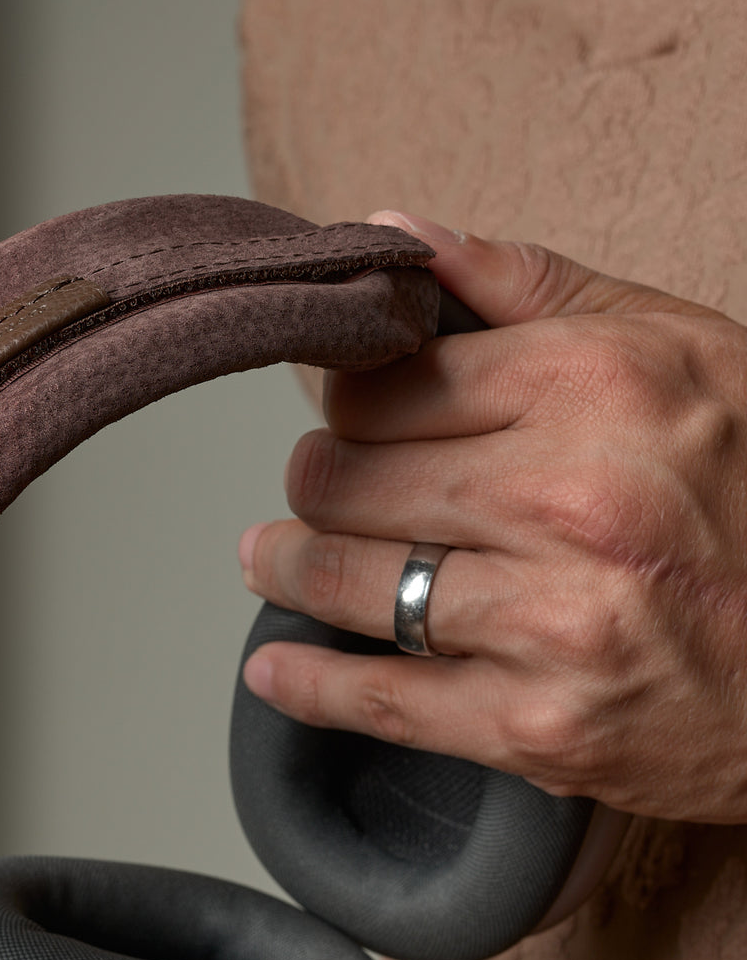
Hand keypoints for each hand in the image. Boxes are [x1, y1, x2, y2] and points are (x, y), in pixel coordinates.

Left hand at [238, 209, 746, 823]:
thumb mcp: (684, 351)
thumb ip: (531, 287)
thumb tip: (393, 235)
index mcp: (597, 385)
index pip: (386, 381)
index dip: (344, 397)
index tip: (342, 411)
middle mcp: (568, 497)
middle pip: (350, 477)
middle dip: (318, 482)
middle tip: (317, 487)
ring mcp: (553, 619)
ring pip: (350, 579)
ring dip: (291, 567)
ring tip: (275, 557)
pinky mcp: (541, 724)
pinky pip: (381, 699)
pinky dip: (309, 685)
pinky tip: (275, 667)